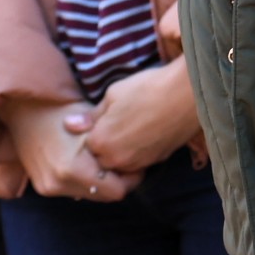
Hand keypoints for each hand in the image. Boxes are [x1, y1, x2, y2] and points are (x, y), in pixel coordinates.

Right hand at [2, 96, 142, 201]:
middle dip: (116, 181)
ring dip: (100, 183)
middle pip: (103, 196)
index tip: (136, 164)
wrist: (22, 107)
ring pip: (89, 195)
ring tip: (103, 161)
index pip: (116, 191)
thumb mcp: (92, 123)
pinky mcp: (42, 187)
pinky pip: (73, 190)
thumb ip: (113, 148)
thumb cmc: (61, 108)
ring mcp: (47, 188)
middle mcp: (57, 184)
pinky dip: (83, 181)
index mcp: (72, 169)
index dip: (131, 178)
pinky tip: (85, 164)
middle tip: (124, 163)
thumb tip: (134, 163)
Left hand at [75, 60, 200, 175]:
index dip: (92, 132)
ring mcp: (138, 164)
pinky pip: (138, 163)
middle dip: (103, 146)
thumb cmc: (146, 89)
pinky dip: (136, 153)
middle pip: (101, 160)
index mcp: (101, 142)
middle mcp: (117, 159)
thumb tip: (69, 125)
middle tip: (114, 124)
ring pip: (120, 165)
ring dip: (120, 153)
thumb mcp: (113, 95)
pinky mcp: (156, 162)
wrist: (186, 95)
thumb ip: (91, 116)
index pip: (85, 146)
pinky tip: (143, 133)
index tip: (100, 120)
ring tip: (129, 128)